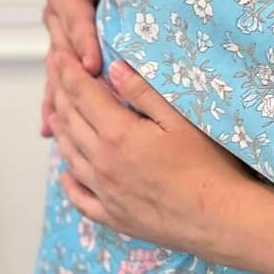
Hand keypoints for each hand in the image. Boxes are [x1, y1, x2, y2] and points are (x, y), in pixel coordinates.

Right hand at [39, 0, 106, 136]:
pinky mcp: (69, 53)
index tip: (92, 63)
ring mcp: (62, 34)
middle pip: (61, 42)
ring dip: (58, 94)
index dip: (80, 37)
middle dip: (72, 74)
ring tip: (59, 123)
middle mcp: (60, 11)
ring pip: (57, 66)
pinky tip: (50, 128)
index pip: (70, 9)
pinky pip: (59, 78)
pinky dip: (56, 102)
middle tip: (84, 101)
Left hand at [50, 58, 265, 262]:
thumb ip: (144, 92)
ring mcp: (104, 192)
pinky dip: (68, 180)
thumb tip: (114, 69)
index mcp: (118, 135)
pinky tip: (66, 172)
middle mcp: (102, 164)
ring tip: (56, 113)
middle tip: (55, 74)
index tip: (58, 54)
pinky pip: (78, 196)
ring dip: (60, 130)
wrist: (218, 219)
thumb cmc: (208, 166)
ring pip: (69, 156)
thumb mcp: (181, 119)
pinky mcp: (113, 216)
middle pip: (70, 122)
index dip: (68, 72)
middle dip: (60, 93)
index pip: (83, 95)